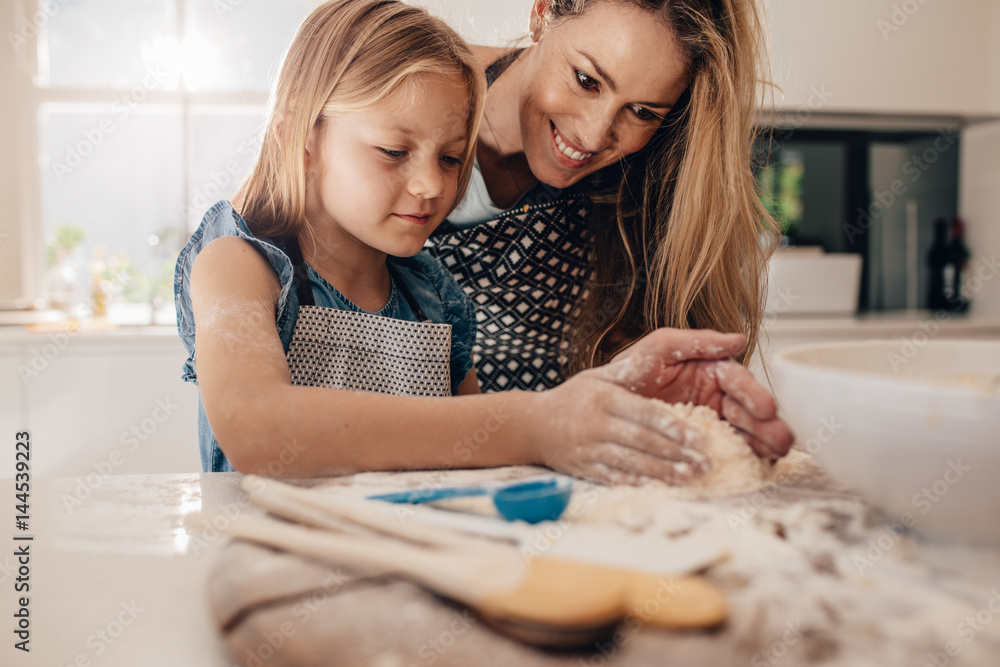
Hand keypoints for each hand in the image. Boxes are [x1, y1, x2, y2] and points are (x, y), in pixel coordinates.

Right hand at [530, 367, 712, 486]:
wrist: (531, 425)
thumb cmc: (573, 397)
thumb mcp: (598, 376)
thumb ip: (629, 372)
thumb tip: (662, 356)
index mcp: (604, 398)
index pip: (645, 414)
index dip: (675, 428)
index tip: (701, 438)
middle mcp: (596, 424)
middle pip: (642, 441)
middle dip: (676, 454)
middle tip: (705, 463)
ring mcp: (588, 449)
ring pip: (631, 462)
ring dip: (662, 472)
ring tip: (690, 477)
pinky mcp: (583, 468)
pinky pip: (613, 477)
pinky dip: (636, 483)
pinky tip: (658, 488)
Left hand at [603, 328, 793, 458]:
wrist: (603, 403)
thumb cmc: (630, 370)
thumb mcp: (659, 347)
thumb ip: (697, 340)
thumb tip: (738, 338)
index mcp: (709, 370)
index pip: (738, 381)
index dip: (754, 394)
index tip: (766, 408)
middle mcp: (714, 395)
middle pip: (747, 410)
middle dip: (766, 424)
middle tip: (782, 439)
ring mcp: (708, 420)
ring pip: (742, 431)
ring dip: (761, 442)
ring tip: (776, 454)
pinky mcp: (698, 442)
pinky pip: (723, 449)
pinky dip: (741, 456)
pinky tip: (755, 464)